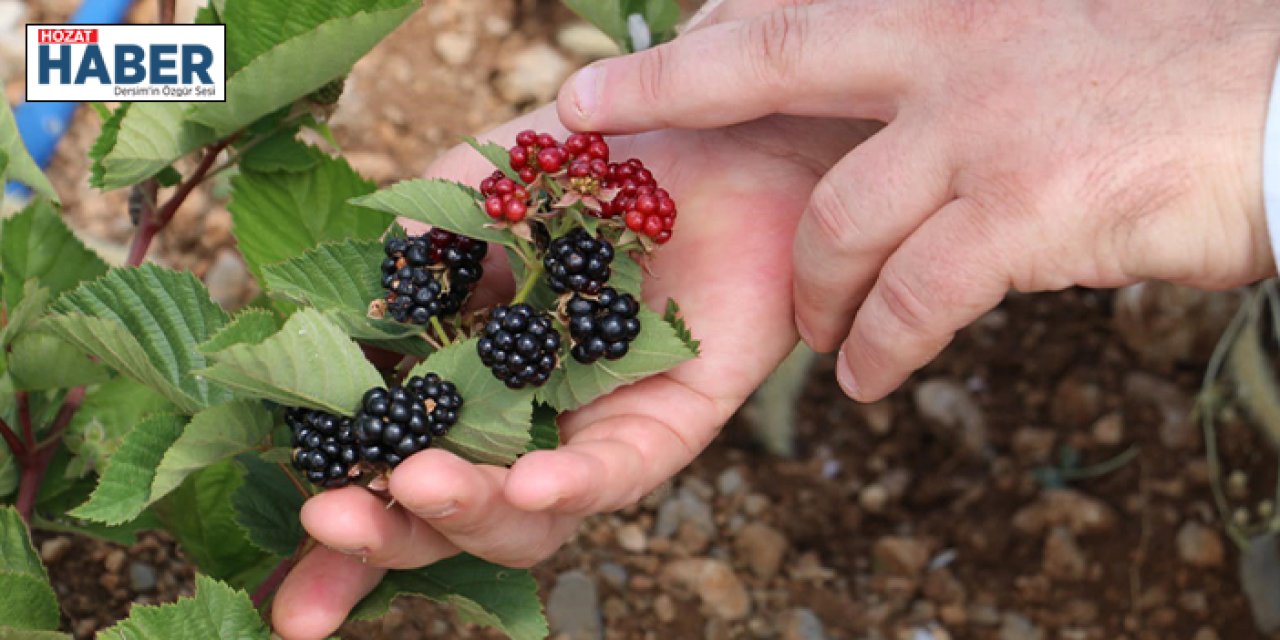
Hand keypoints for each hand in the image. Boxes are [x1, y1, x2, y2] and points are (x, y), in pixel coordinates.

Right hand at [270, 105, 874, 638]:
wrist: (707, 128)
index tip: (286, 597)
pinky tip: (535, 478)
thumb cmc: (588, 167)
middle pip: (451, 517)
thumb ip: (412, 251)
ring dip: (469, 508)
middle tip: (327, 518)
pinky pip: (624, 471)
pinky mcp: (671, 423)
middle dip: (386, 534)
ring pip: (532, 516)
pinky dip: (577, 479)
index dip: (344, 540)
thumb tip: (342, 320)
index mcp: (463, 385)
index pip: (390, 475)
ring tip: (419, 481)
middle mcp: (525, 426)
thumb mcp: (473, 194)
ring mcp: (593, 433)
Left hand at [557, 0, 1279, 400]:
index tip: (658, 56)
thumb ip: (952, 52)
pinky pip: (914, 295)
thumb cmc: (1174, 73)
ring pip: (839, 218)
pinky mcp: (1025, 210)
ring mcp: (983, 126)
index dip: (715, 34)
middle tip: (588, 118)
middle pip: (771, 59)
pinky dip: (882, 346)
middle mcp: (951, 46)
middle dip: (666, 87)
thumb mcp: (1040, 32)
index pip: (798, 6)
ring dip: (817, 291)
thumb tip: (887, 84)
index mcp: (949, 1)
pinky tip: (871, 376)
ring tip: (824, 333)